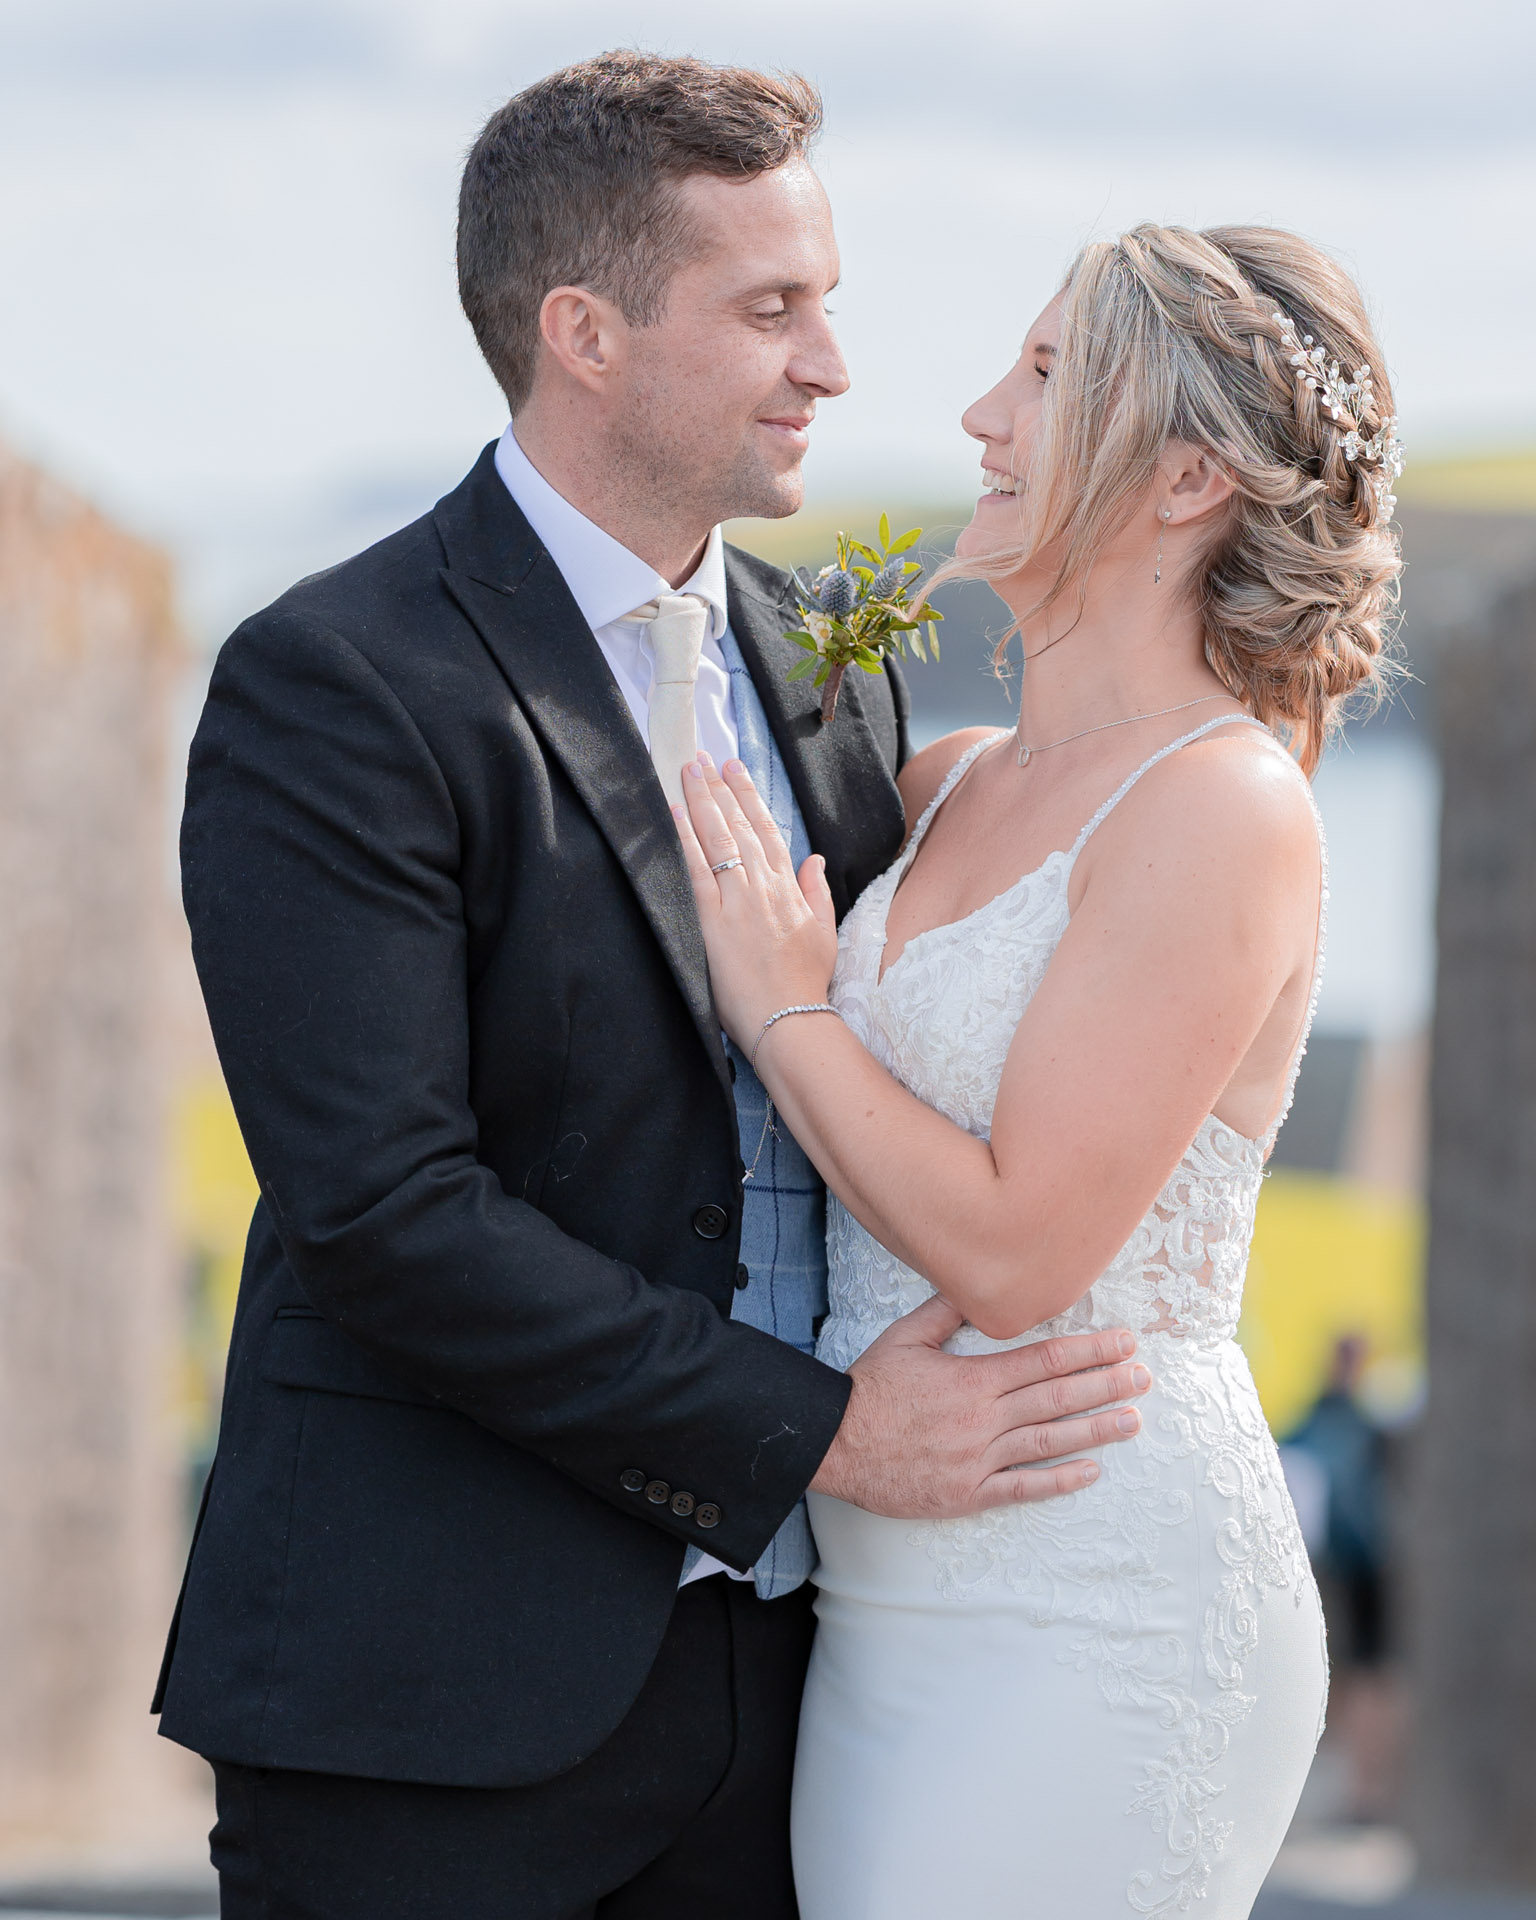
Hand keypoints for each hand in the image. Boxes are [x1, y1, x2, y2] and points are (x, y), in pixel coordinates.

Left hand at [672, 754, 837, 1046]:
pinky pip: (696, 872)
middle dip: (719, 788)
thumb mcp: (824, 933)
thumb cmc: (805, 983)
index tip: (735, 770)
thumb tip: (813, 858)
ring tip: (687, 772)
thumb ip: (817, 891)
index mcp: (789, 888)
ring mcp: (738, 902)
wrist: (790, 1019)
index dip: (748, 796)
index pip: (766, 830)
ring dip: (701, 801)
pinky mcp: (713, 922)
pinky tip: (674, 815)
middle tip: (701, 757)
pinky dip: (685, 841)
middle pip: (738, 826)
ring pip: (718, 839)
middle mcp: (763, 887)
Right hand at [810, 1296, 1151, 1515]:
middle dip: (1106, 1385)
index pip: (1044, 1360)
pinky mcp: (967, 1493)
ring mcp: (978, 1458)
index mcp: (973, 1377)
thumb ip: (947, 1312)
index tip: (1123, 1343)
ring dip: (1096, 1431)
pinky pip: (1022, 1488)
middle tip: (1144, 1379)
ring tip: (1132, 1422)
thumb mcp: (906, 1338)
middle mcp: (983, 1417)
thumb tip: (980, 1287)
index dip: (1089, 1350)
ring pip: (1048, 1442)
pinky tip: (1090, 1472)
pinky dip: (1058, 1481)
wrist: (835, 1443)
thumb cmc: (870, 1388)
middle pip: (1057, 1398)